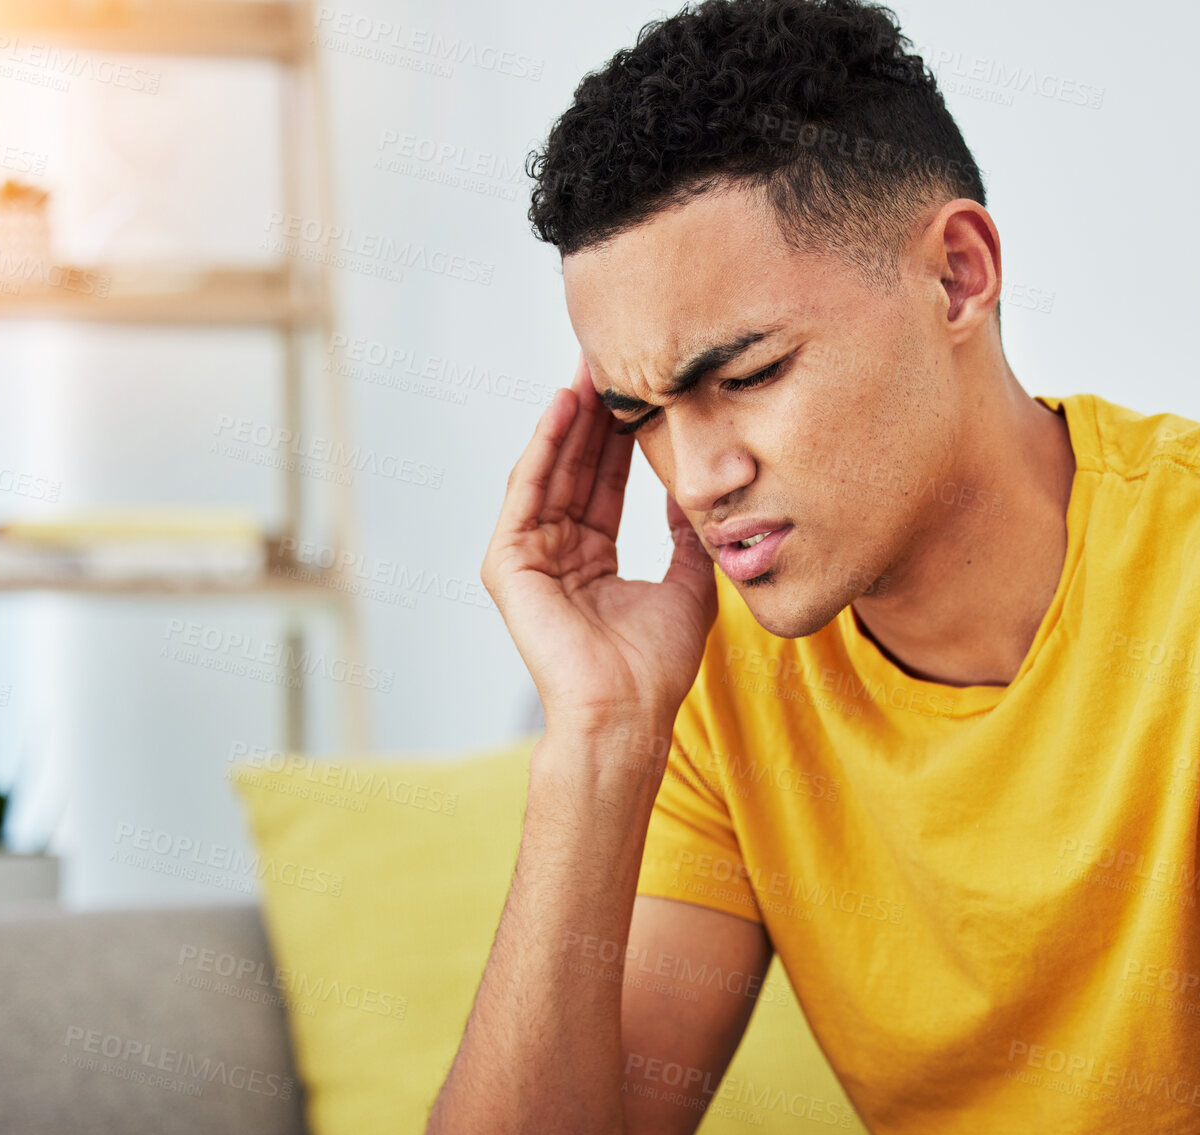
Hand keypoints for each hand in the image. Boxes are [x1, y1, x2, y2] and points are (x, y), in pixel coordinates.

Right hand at [481, 354, 718, 728]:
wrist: (628, 711)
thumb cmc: (657, 666)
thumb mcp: (688, 583)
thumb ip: (684, 534)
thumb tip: (691, 489)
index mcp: (594, 560)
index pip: (607, 482)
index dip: (623, 436)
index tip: (644, 390)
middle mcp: (557, 552)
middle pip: (576, 468)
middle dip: (594, 414)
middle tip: (612, 357)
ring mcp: (529, 557)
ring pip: (551, 470)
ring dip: (569, 418)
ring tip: (590, 367)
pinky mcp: (508, 563)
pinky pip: (526, 492)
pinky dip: (544, 448)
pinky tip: (564, 407)